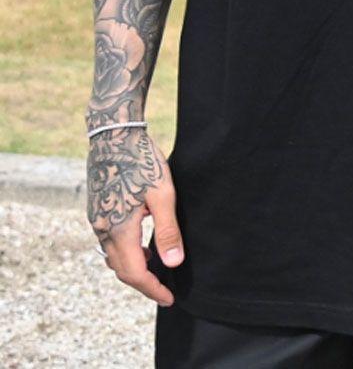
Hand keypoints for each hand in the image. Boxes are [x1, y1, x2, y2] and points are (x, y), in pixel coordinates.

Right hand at [87, 127, 183, 305]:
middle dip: (143, 282)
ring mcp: (96, 219)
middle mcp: (102, 229)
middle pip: (121, 268)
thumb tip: (174, 263)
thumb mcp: (163, 195)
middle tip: (163, 288)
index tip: (169, 298)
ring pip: (113, 255)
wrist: (114, 135)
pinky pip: (109, 240)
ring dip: (133, 265)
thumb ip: (167, 231)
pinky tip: (142, 242)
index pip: (135, 273)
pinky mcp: (97, 209)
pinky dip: (125, 249)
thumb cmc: (142, 162)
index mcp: (119, 230)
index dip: (152, 289)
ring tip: (156, 266)